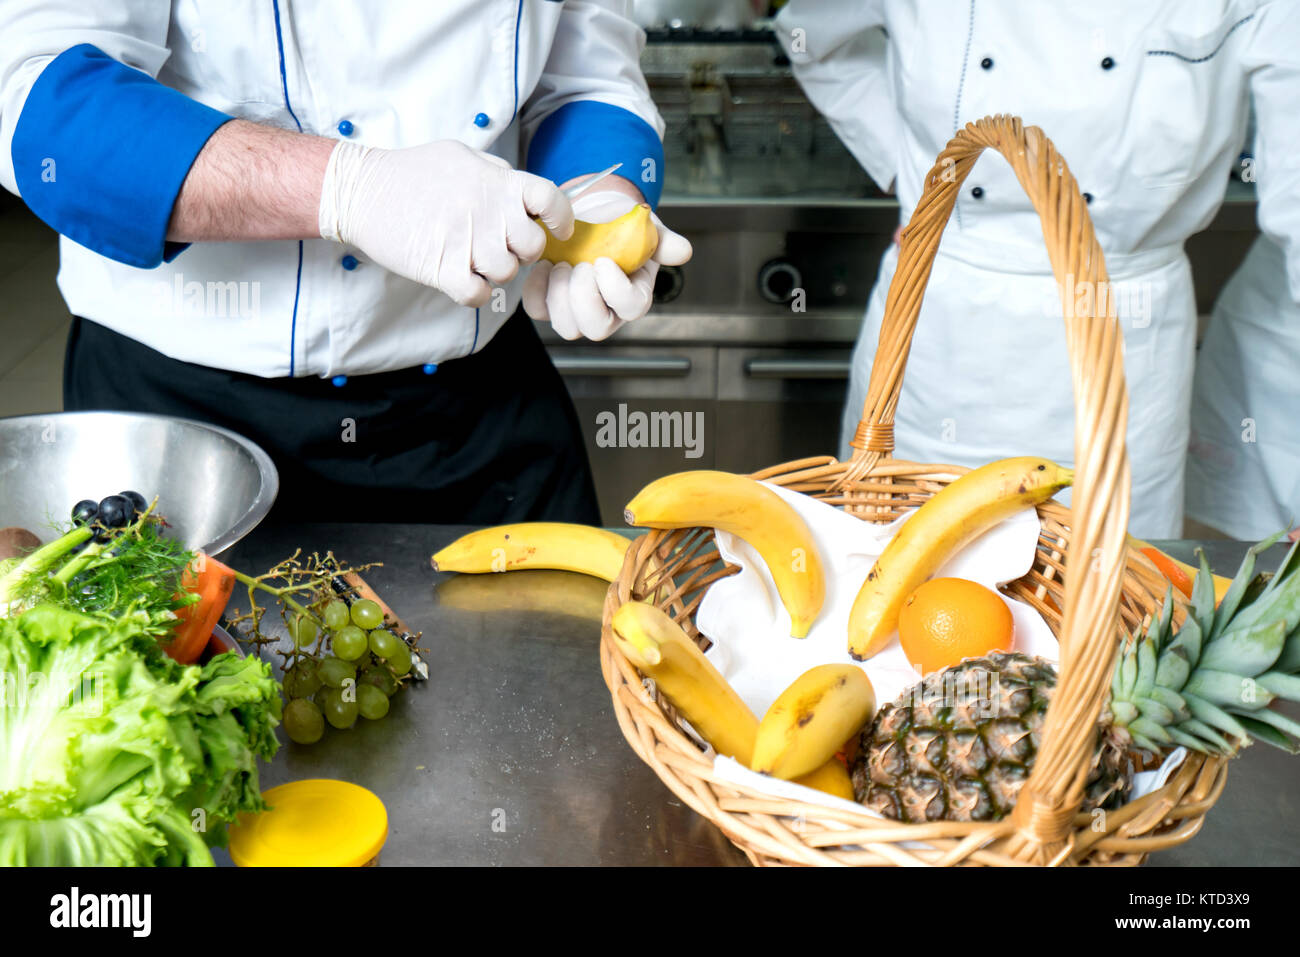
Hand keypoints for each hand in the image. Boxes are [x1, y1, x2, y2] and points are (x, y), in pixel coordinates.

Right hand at [318, 140, 573, 305]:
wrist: (361, 191)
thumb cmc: (412, 172)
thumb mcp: (463, 157)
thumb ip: (498, 175)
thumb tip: (524, 191)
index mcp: (498, 183)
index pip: (551, 200)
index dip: (561, 218)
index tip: (556, 229)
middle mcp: (489, 212)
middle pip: (532, 247)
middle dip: (521, 250)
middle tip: (499, 244)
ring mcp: (467, 242)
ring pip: (507, 273)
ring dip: (494, 271)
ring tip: (472, 256)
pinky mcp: (443, 269)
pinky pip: (479, 294)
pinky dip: (473, 291)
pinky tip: (461, 276)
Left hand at [521, 190, 691, 340]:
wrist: (592, 214)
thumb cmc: (621, 224)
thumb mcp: (646, 227)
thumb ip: (663, 241)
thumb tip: (683, 251)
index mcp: (633, 294)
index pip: (631, 308)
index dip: (615, 290)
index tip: (603, 261)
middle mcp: (607, 309)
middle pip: (596, 327)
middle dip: (583, 297)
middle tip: (579, 265)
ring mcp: (577, 309)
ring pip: (566, 326)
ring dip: (559, 295)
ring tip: (560, 264)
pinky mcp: (551, 301)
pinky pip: (538, 310)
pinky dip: (537, 289)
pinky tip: (544, 265)